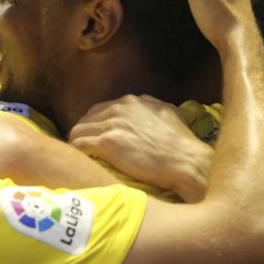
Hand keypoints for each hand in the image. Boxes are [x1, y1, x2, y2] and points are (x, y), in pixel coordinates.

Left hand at [69, 94, 212, 201]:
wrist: (185, 161)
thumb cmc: (181, 142)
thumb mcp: (169, 113)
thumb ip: (154, 106)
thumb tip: (149, 105)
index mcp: (131, 101)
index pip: (100, 110)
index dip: (95, 125)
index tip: (96, 138)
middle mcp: (119, 109)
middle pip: (86, 120)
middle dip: (84, 134)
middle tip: (85, 151)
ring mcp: (112, 125)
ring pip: (77, 131)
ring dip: (78, 144)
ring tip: (81, 159)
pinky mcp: (107, 143)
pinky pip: (79, 145)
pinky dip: (77, 153)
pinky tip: (81, 162)